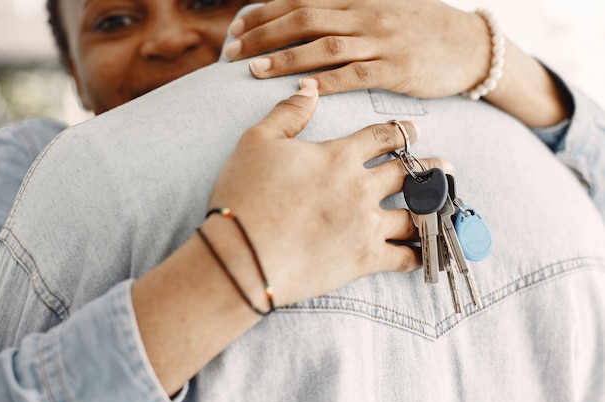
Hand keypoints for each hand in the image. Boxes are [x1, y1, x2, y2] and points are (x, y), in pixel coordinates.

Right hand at [207, 86, 451, 305]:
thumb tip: (309, 87)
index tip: (413, 129)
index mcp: (339, 156)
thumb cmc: (245, 194)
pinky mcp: (364, 260)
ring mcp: (366, 225)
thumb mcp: (257, 141)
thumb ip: (287, 113)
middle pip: (406, 172)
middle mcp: (360, 187)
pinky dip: (419, 255)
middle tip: (446, 165)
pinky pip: (404, 256)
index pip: (381, 137)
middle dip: (429, 167)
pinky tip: (427, 254)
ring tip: (446, 206)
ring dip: (433, 208)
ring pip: (414, 213)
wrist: (242, 254)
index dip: (400, 131)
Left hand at [223, 0, 490, 97]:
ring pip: (324, 46)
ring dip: (286, 58)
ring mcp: (380, 42)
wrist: (471, 44)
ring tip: (254, 70)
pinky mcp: (395, 70)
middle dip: (262, 35)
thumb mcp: (381, 11)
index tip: (235, 30)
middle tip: (231, 52)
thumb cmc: (421, 30)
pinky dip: (327, 82)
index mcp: (356, 0)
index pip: (299, 1)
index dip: (263, 14)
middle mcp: (363, 16)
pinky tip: (303, 91)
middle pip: (302, 20)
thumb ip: (344, 15)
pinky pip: (355, 75)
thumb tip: (304, 24)